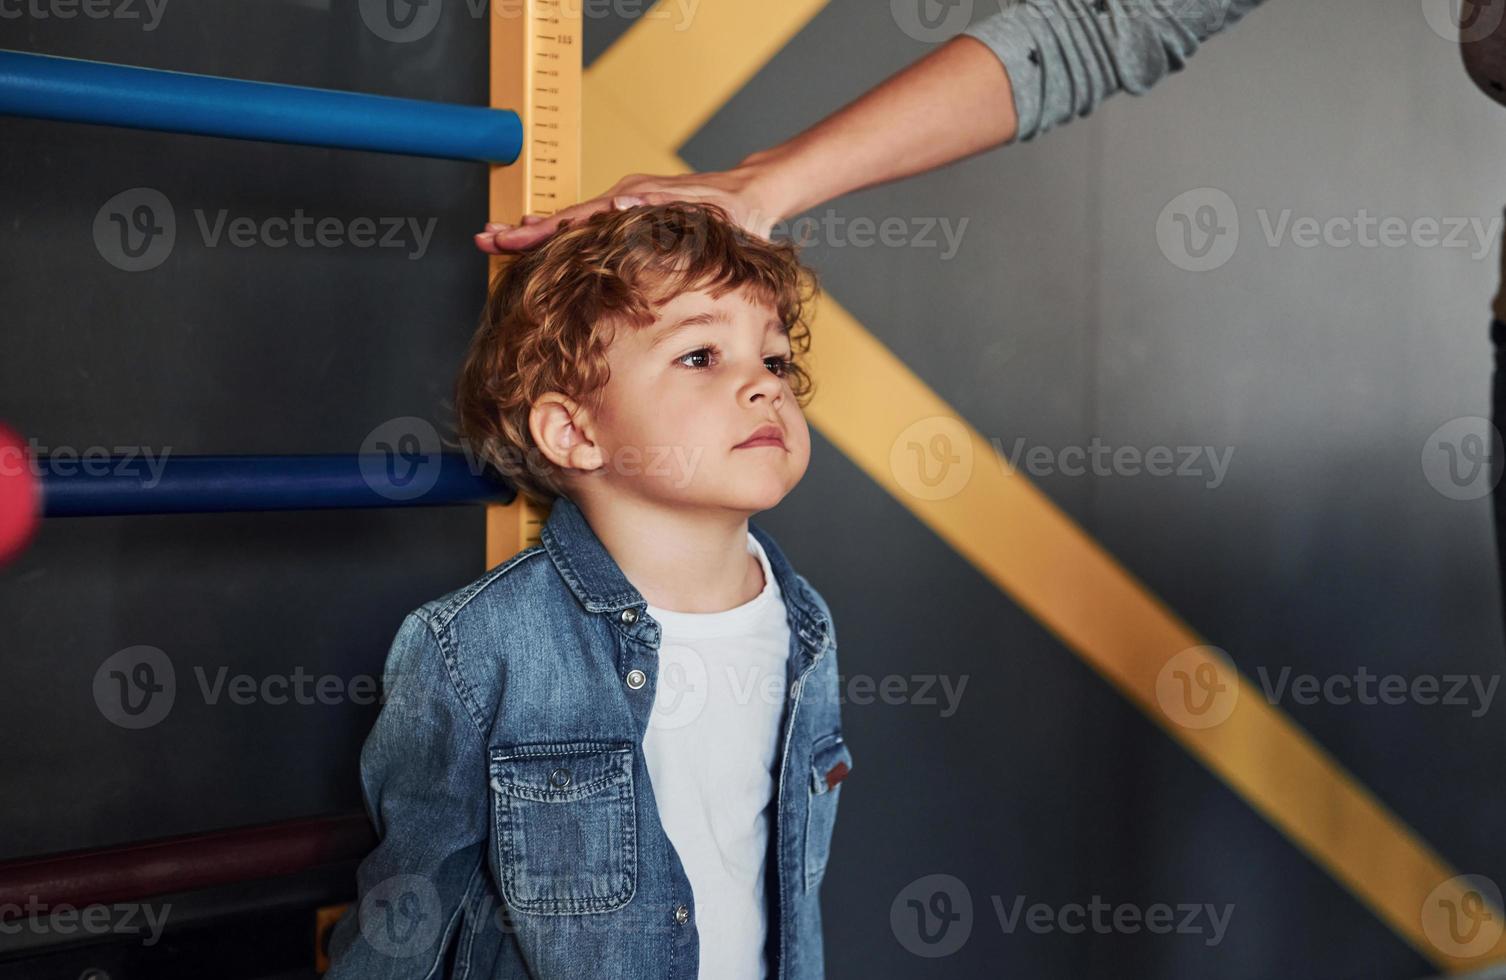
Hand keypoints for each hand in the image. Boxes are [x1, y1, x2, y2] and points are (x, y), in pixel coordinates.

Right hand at [473, 164, 784, 252]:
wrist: (752, 198)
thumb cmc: (734, 214)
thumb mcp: (705, 216)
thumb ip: (665, 210)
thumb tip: (618, 203)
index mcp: (633, 200)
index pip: (576, 217)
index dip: (539, 230)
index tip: (507, 236)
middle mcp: (624, 199)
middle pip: (564, 217)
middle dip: (523, 230)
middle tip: (485, 240)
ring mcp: (626, 205)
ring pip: (573, 222)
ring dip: (537, 233)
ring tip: (501, 241)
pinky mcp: (633, 215)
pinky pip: (591, 226)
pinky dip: (563, 234)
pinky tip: (544, 242)